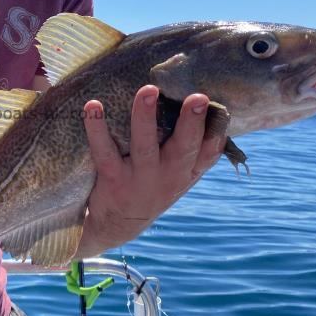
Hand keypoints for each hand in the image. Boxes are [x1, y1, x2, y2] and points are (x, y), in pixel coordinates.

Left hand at [76, 85, 225, 255]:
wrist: (118, 225)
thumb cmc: (153, 186)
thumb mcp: (180, 176)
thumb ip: (196, 150)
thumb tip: (215, 110)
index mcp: (186, 172)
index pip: (208, 153)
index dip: (217, 132)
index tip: (222, 110)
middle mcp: (168, 175)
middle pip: (183, 148)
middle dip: (191, 123)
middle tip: (197, 98)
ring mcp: (139, 177)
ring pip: (144, 145)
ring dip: (145, 118)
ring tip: (148, 91)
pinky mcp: (112, 178)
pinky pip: (103, 151)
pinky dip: (97, 128)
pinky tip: (93, 106)